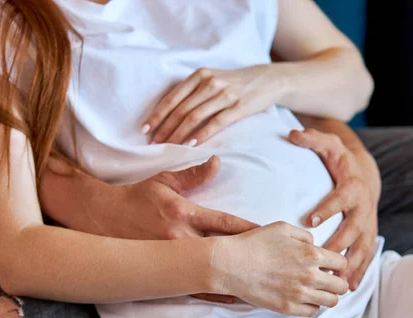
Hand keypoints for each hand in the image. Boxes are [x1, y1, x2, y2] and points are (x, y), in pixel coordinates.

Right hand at [88, 156, 255, 304]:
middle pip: (223, 249)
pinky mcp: (164, 270)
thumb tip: (217, 162)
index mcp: (185, 212)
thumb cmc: (137, 197)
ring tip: (261, 285)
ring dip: (235, 277)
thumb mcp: (163, 180)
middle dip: (249, 256)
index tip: (271, 236)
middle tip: (274, 264)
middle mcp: (181, 237)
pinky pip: (193, 285)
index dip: (250, 230)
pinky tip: (234, 297)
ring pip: (211, 270)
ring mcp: (172, 257)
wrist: (103, 217)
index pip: (225, 222)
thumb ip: (193, 175)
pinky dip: (214, 292)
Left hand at [144, 66, 284, 145]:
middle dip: (164, 128)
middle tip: (154, 144)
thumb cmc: (234, 84)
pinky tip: (190, 145)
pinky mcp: (238, 107)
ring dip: (178, 134)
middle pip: (180, 109)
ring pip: (194, 117)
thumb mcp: (212, 79)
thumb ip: (193, 91)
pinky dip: (201, 135)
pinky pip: (215, 123)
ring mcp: (224, 94)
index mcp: (199, 75)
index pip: (172, 98)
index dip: (157, 115)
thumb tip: (169, 114)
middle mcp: (209, 82)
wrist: (267, 80)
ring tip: (169, 147)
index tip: (145, 129)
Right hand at [212, 222, 348, 316]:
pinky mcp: (287, 308)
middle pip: (341, 286)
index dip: (337, 264)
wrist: (231, 264)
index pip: (342, 264)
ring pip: (331, 302)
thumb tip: (314, 244)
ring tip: (316, 290)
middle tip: (326, 279)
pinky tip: (302, 297)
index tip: (330, 265)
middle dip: (337, 281)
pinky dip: (311, 305)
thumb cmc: (254, 243)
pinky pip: (312, 312)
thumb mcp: (282, 228)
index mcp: (311, 254)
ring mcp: (299, 294)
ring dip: (327, 295)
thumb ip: (304, 235)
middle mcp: (310, 276)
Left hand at [289, 128, 380, 290]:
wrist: (365, 173)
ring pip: (362, 247)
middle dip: (339, 244)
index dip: (327, 208)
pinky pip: (366, 256)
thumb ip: (312, 139)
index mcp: (352, 186)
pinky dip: (359, 271)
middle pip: (353, 228)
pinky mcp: (368, 235)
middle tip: (321, 258)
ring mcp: (368, 223)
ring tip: (337, 282)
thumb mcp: (328, 145)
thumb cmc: (340, 161)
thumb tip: (293, 134)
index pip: (340, 198)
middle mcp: (364, 207)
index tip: (310, 220)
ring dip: (351, 265)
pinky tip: (348, 287)